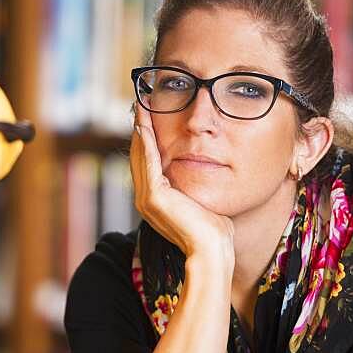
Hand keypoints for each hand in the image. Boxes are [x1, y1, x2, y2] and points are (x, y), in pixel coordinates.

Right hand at [130, 102, 234, 263]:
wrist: (212, 249)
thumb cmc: (213, 229)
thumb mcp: (200, 198)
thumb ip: (194, 184)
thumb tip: (205, 167)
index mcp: (154, 200)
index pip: (146, 162)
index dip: (146, 138)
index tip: (149, 115)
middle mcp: (145, 199)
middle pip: (139, 156)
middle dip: (140, 128)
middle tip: (141, 103)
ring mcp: (147, 199)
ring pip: (140, 156)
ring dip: (140, 130)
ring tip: (141, 108)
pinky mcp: (155, 198)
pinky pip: (149, 163)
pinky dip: (147, 143)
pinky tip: (146, 126)